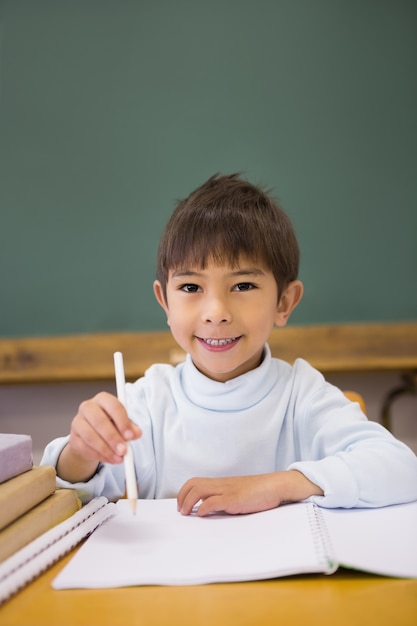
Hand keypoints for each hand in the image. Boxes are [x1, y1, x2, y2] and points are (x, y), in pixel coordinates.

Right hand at [57, 392, 141, 482]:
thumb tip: (137, 434)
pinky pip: (85, 448)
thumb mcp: (123, 424)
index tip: (130, 436)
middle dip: (113, 438)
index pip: (113, 406)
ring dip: (106, 449)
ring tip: (119, 458)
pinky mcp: (73, 438)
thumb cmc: (110, 425)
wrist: (91, 437)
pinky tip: (110, 459)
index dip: (123, 422)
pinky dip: (99, 456)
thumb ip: (130, 428)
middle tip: (124, 450)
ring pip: (90, 436)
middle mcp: (88, 407)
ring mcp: (77, 422)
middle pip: (99, 421)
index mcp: (103, 399)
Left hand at [177, 471, 322, 516]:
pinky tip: (202, 514)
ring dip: (188, 502)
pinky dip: (204, 508)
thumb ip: (225, 498)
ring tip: (187, 513)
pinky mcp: (234, 499)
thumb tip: (210, 509)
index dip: (184, 492)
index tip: (181, 505)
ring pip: (199, 490)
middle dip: (182, 497)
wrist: (275, 486)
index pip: (195, 481)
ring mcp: (227, 491)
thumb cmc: (259, 492)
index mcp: (221, 483)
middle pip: (193, 484)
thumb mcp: (238, 493)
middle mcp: (221, 484)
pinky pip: (213, 501)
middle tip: (181, 511)